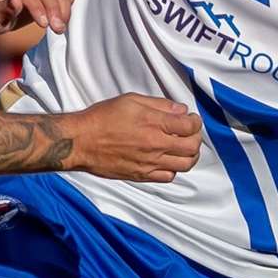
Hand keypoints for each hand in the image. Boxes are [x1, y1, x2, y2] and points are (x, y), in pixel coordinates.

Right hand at [67, 94, 202, 181]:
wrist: (81, 142)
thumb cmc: (102, 118)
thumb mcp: (131, 100)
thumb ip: (159, 105)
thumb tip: (180, 110)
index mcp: (154, 124)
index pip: (191, 126)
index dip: (195, 121)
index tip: (191, 119)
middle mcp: (156, 145)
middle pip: (192, 147)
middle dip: (196, 138)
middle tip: (190, 133)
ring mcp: (150, 163)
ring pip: (185, 164)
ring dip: (190, 155)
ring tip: (183, 148)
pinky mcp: (141, 175)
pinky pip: (168, 177)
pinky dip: (174, 169)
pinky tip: (167, 160)